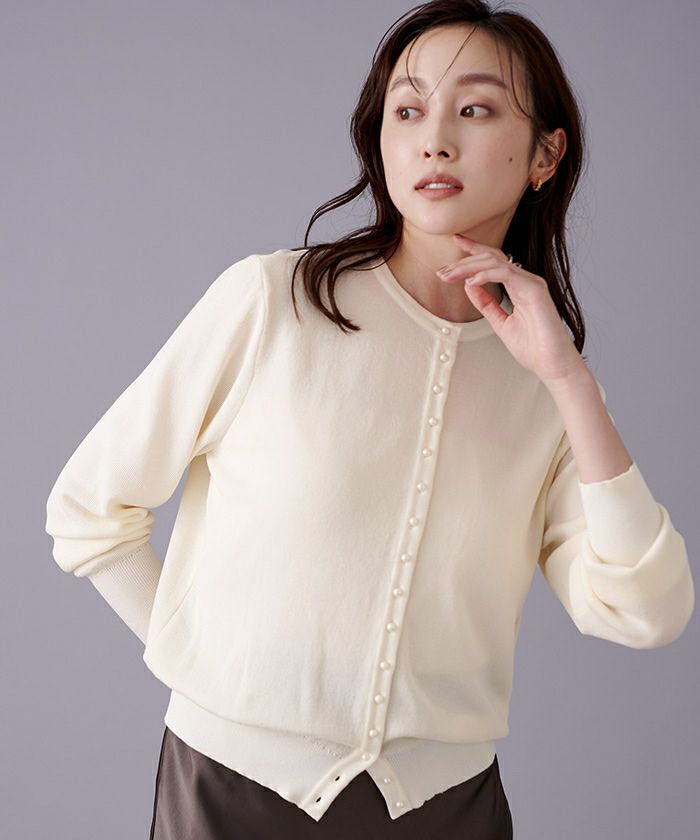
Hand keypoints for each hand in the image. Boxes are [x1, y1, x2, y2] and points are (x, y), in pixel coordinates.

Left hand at [437, 233, 586, 386]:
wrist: (552, 365)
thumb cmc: (533, 348)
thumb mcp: (501, 323)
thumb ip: (486, 304)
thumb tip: (469, 286)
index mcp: (519, 286)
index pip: (494, 260)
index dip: (473, 249)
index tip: (455, 241)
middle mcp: (526, 280)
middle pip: (491, 257)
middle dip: (463, 262)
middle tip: (442, 272)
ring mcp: (532, 283)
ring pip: (496, 262)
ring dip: (469, 267)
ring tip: (450, 276)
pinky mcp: (535, 290)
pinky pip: (507, 273)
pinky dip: (486, 275)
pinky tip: (470, 282)